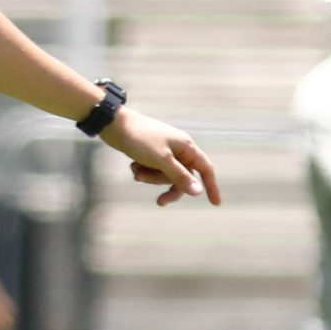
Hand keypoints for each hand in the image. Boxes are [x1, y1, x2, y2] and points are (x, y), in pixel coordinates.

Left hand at [100, 109, 221, 207]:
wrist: (114, 125)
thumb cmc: (140, 139)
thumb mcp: (162, 160)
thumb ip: (180, 176)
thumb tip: (198, 191)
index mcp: (186, 146)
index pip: (205, 169)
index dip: (211, 186)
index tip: (216, 203)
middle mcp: (178, 149)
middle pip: (183, 177)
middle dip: (169, 187)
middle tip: (160, 202)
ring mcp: (164, 152)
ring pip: (165, 176)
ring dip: (151, 178)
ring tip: (137, 171)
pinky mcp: (150, 154)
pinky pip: (153, 171)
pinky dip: (144, 172)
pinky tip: (133, 165)